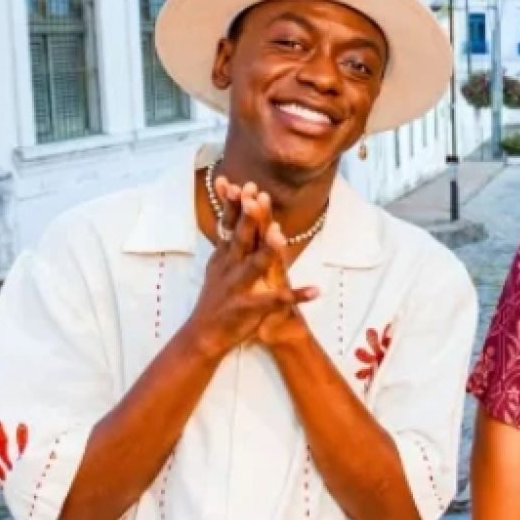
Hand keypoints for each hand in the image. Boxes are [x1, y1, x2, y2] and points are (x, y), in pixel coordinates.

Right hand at [187, 177, 318, 354]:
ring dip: (268, 250)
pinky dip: (297, 296)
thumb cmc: (216, 297)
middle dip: (250, 218)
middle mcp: (230, 268)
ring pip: (255, 266)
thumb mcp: (218, 265)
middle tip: (259, 196)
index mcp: (224, 257)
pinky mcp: (250, 308)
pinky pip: (277, 301)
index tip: (245, 184)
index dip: (236, 205)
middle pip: (241, 239)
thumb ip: (227, 240)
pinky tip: (315, 290)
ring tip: (280, 235)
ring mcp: (239, 288)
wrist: (204, 335)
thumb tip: (232, 212)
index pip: (229, 226)